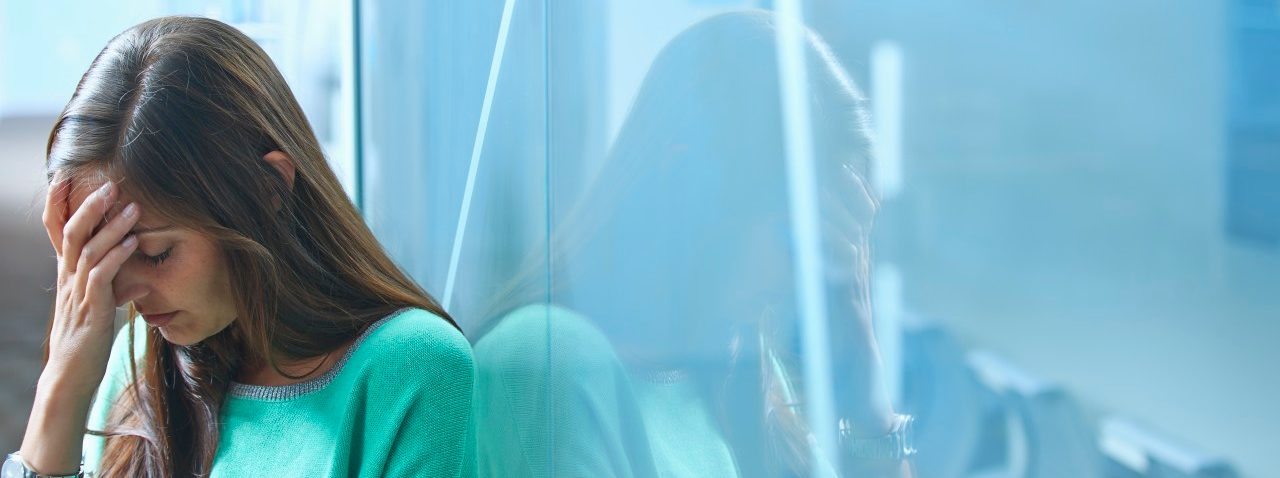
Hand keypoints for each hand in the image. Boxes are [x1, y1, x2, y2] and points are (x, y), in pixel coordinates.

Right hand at [39, 175, 143, 399]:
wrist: (70, 376)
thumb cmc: (86, 341)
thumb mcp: (101, 308)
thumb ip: (116, 289)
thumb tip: (141, 280)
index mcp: (67, 274)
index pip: (56, 232)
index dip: (57, 204)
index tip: (62, 176)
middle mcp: (68, 279)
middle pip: (71, 233)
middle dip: (89, 206)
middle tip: (110, 184)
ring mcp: (77, 293)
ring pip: (88, 250)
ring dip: (112, 227)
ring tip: (133, 207)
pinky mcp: (91, 310)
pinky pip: (101, 276)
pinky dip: (118, 257)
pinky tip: (134, 242)